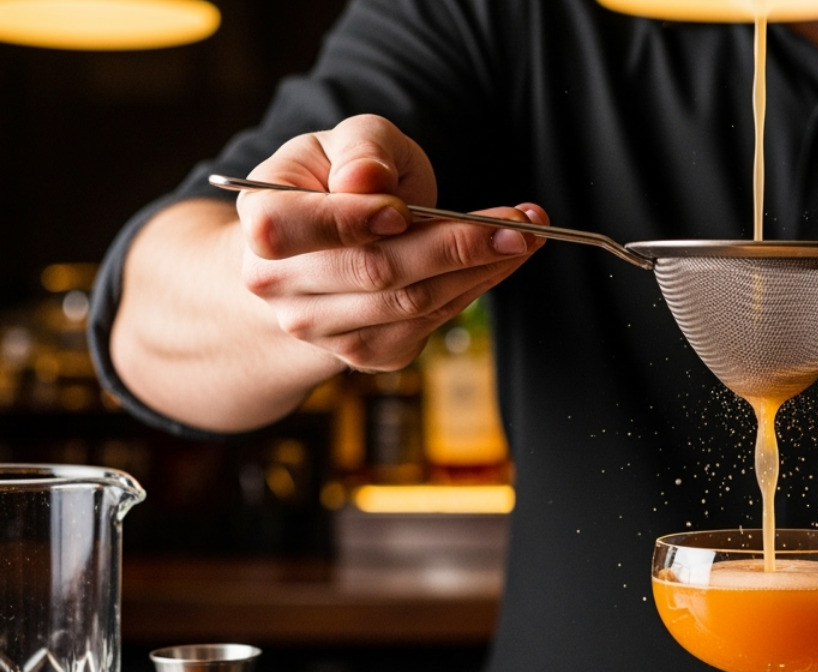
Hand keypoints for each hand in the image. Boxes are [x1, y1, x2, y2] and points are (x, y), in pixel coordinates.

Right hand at [235, 114, 544, 371]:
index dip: (351, 221)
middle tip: (521, 222)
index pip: (291, 229)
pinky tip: (500, 259)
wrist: (324, 247)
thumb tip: (367, 181)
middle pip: (375, 272)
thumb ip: (360, 150)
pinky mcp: (367, 353)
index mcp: (261, 223)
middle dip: (457, 244)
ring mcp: (322, 330)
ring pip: (413, 302)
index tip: (404, 209)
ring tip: (526, 234)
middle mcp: (280, 287)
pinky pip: (431, 322)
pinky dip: (475, 288)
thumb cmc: (336, 181)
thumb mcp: (344, 142)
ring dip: (481, 268)